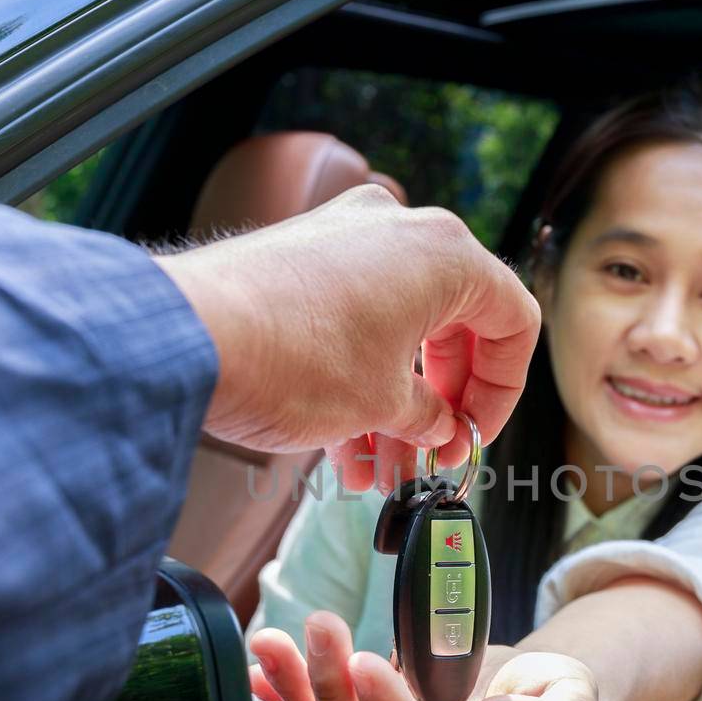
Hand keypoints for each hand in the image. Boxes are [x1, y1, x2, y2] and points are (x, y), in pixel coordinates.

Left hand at [154, 185, 539, 491]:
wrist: (189, 339)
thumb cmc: (290, 357)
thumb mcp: (383, 403)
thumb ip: (429, 416)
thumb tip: (438, 428)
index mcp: (445, 254)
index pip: (512, 323)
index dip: (502, 393)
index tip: (476, 434)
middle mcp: (400, 232)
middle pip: (455, 326)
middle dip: (445, 402)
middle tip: (434, 451)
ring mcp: (347, 240)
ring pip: (399, 331)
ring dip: (397, 405)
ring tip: (381, 469)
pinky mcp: (302, 259)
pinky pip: (354, 322)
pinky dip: (359, 379)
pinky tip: (344, 445)